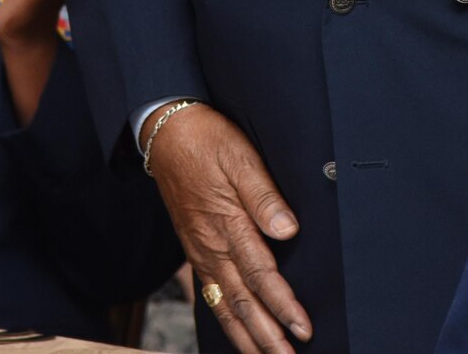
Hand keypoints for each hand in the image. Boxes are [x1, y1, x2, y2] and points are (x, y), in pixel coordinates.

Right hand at [143, 103, 310, 350]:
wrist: (165, 133)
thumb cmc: (207, 140)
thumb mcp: (240, 155)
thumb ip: (264, 195)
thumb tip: (288, 229)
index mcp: (227, 222)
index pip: (261, 274)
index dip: (283, 305)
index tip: (302, 328)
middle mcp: (212, 245)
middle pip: (243, 301)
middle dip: (267, 336)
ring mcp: (201, 251)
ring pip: (226, 305)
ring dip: (247, 337)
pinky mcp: (195, 251)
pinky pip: (211, 295)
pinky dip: (227, 321)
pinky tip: (238, 334)